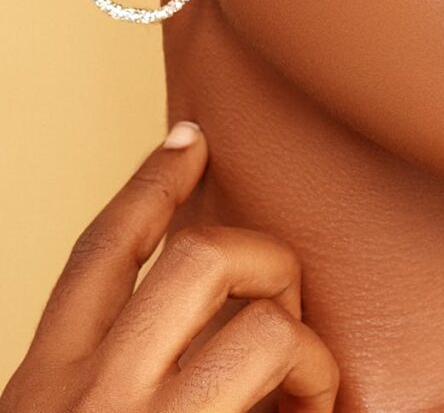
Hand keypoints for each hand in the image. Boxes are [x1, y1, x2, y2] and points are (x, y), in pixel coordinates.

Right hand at [0, 122, 338, 412]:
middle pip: (200, 258)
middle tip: (284, 307)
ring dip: (307, 349)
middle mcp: (92, 398)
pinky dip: (321, 396)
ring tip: (310, 392)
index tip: (191, 136)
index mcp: (43, 384)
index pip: (100, 251)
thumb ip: (110, 369)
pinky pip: (298, 396)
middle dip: (265, 260)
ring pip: (267, 326)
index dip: (149, 183)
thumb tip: (197, 313)